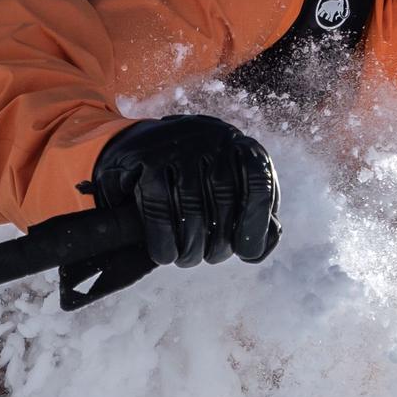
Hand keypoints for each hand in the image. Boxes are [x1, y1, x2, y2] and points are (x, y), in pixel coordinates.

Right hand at [87, 114, 280, 269]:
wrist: (137, 153)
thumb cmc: (194, 183)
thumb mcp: (230, 193)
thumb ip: (254, 219)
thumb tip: (257, 250)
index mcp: (240, 146)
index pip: (259, 182)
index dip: (256, 224)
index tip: (246, 253)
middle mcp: (212, 137)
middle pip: (224, 199)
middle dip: (219, 241)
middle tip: (208, 257)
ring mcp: (177, 144)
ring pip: (192, 206)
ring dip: (191, 246)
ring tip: (187, 258)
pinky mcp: (143, 156)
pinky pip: (158, 206)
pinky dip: (163, 239)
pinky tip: (165, 254)